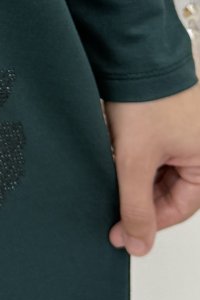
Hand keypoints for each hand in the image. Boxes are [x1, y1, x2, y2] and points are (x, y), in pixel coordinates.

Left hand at [104, 79, 199, 256]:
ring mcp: (182, 132)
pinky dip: (133, 160)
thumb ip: (136, 206)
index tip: (122, 234)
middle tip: (111, 213)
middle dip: (140, 201)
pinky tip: (113, 162)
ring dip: (135, 181)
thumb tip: (138, 245)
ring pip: (158, 171)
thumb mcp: (136, 160)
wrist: (131, 54)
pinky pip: (151, 151)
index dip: (149, 224)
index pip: (179, 208)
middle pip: (169, 190)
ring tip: (109, 184)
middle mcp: (198, 147)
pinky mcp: (164, 119)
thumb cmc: (144, 100)